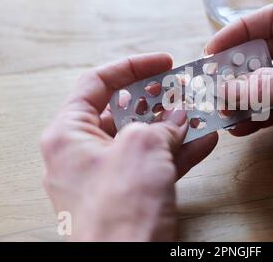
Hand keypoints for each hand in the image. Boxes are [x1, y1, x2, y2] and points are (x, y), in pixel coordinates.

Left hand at [40, 53, 217, 240]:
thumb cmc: (120, 210)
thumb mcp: (143, 147)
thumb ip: (162, 124)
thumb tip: (178, 116)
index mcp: (69, 134)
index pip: (97, 84)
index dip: (131, 68)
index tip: (161, 63)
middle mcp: (83, 153)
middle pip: (122, 112)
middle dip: (157, 100)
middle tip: (183, 89)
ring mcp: (106, 176)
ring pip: (143, 140)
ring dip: (173, 126)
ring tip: (200, 111)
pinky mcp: (128, 195)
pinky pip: (154, 165)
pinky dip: (178, 153)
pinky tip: (204, 141)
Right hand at [207, 4, 272, 198]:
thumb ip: (269, 85)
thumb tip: (227, 88)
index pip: (272, 20)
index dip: (240, 32)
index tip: (214, 50)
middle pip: (266, 54)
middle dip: (238, 69)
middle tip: (213, 84)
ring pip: (269, 84)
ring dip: (245, 95)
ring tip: (223, 108)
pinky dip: (259, 115)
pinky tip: (242, 125)